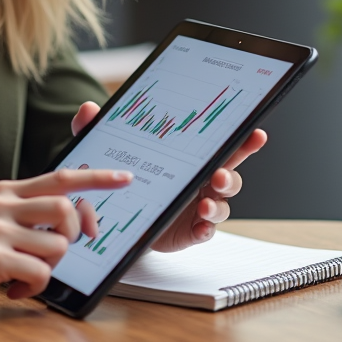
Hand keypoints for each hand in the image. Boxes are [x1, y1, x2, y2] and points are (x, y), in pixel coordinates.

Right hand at [0, 167, 133, 306]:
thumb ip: (29, 212)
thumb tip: (72, 217)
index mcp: (8, 191)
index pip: (61, 176)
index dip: (96, 177)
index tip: (125, 178)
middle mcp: (3, 203)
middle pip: (65, 208)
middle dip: (74, 233)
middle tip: (56, 252)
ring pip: (58, 245)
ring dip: (51, 266)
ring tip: (26, 272)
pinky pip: (41, 272)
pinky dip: (34, 286)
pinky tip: (14, 287)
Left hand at [69, 101, 266, 253]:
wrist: (120, 215)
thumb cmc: (129, 175)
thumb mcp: (109, 150)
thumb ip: (99, 130)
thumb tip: (87, 108)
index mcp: (193, 158)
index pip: (222, 146)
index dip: (242, 141)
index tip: (255, 133)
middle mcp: (202, 182)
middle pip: (229, 176)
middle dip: (231, 175)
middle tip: (221, 176)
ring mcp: (198, 207)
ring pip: (221, 206)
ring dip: (218, 206)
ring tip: (205, 206)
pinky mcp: (190, 231)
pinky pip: (206, 232)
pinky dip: (205, 230)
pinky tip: (199, 228)